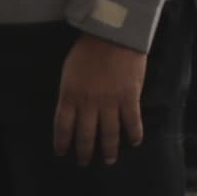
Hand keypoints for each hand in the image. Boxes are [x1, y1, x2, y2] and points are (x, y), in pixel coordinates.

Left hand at [53, 35, 150, 162]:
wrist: (113, 33)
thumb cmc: (88, 48)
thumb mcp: (70, 70)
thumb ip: (71, 91)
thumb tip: (72, 108)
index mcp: (70, 95)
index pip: (63, 126)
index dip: (62, 142)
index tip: (62, 152)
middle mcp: (88, 103)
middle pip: (85, 135)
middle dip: (84, 152)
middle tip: (84, 162)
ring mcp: (110, 102)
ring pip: (109, 134)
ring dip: (109, 150)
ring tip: (109, 160)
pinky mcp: (129, 98)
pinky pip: (132, 122)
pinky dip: (133, 134)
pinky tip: (134, 142)